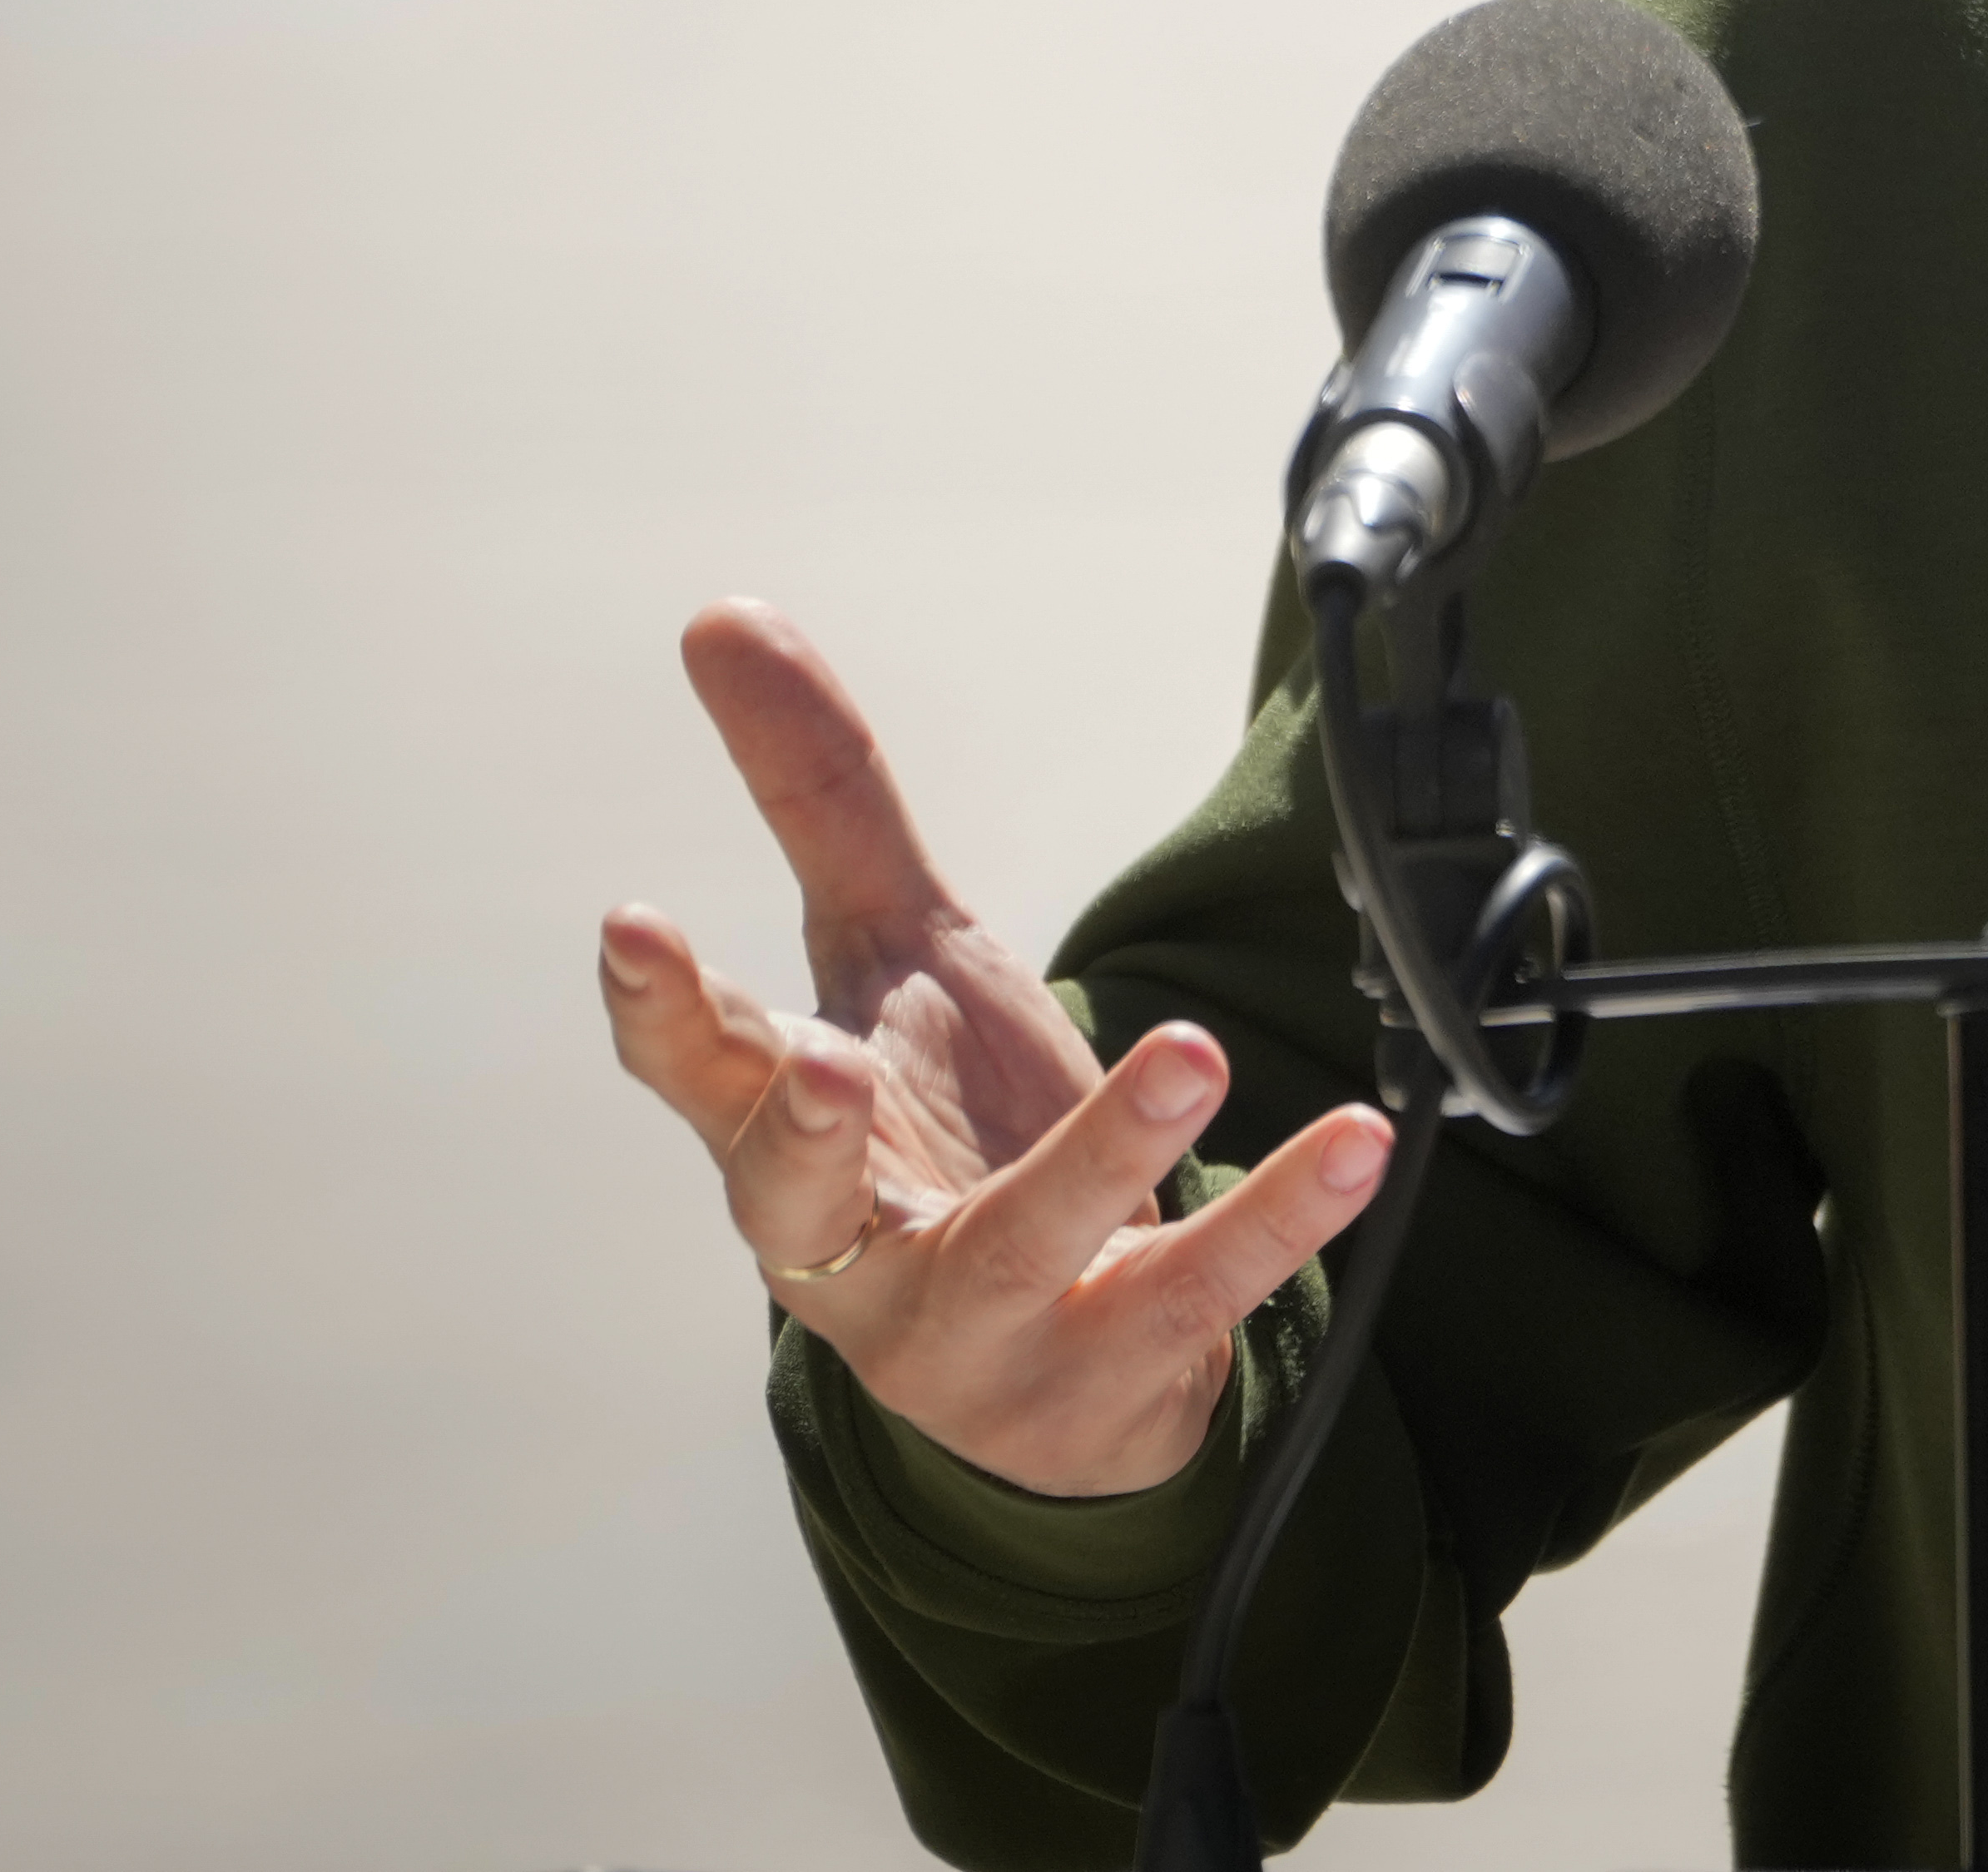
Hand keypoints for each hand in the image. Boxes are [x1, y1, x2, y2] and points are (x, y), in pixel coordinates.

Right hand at [596, 597, 1394, 1499]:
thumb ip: (820, 798)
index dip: (658, 1010)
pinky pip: (1194, 1294)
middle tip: (821, 1060)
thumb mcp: (892, 955)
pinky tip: (1354, 1147)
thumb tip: (725, 616)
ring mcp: (974, 1325)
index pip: (699, 1075)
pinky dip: (1274, 1221)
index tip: (633, 928)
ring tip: (1186, 1052)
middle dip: (798, 1131)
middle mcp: (850, 1249)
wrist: (1053, 1355)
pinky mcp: (1106, 1370)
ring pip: (1019, 1243)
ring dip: (1104, 1151)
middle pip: (792, 1195)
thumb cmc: (940, 1139)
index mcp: (788, 1140)